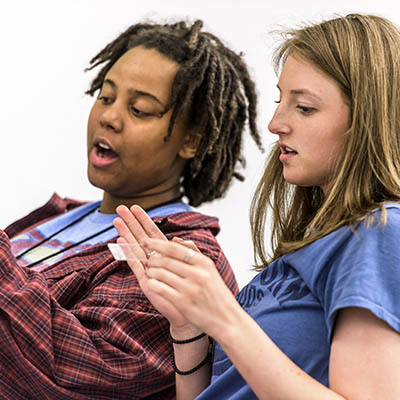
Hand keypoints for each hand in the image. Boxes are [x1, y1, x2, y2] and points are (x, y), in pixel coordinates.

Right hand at [113, 205, 197, 331]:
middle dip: (130, 222)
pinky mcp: (145, 281)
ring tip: (117, 221)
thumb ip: (186, 251)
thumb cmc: (187, 289)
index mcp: (164, 254)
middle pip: (140, 237)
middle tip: (119, 208)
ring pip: (135, 248)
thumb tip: (177, 237)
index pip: (152, 233)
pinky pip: (135, 264)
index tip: (135, 207)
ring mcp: (147, 270)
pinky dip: (128, 253)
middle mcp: (153, 260)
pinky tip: (121, 242)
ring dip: (126, 234)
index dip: (144, 220)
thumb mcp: (190, 265)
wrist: (187, 312)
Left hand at [142, 238, 239, 338]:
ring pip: (160, 273)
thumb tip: (175, 239)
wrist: (227, 320)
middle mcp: (197, 274)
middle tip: (148, 261)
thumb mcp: (210, 269)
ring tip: (150, 273)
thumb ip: (193, 252)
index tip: (145, 242)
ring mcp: (190, 289)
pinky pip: (160, 288)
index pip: (175, 248)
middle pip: (165, 260)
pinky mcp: (182, 303)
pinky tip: (152, 284)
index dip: (157, 244)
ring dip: (151, 272)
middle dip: (152, 259)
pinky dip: (152, 284)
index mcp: (204, 263)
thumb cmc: (217, 294)